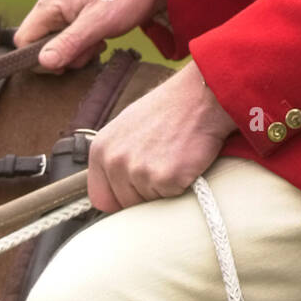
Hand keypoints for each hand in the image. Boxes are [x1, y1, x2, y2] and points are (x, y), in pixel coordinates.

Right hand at [13, 0, 164, 71]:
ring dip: (78, 53)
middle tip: (90, 48)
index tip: (67, 61)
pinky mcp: (79, 21)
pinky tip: (101, 41)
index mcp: (50, 3)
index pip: (23, 40)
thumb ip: (69, 42)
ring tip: (100, 42)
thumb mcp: (98, 22)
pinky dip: (85, 48)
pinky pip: (71, 44)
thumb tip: (42, 62)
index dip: (40, 58)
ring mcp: (66, 14)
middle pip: (40, 46)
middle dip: (64, 56)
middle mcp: (53, 8)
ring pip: (57, 48)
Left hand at [86, 61, 237, 211]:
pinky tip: (187, 161)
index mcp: (101, 149)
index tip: (137, 190)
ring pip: (149, 204)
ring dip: (164, 190)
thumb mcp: (128, 127)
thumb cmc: (170, 108)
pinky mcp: (165, 178)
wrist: (200, 95)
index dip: (121, 197)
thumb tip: (115, 186)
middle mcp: (114, 161)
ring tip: (176, 159)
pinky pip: (172, 198)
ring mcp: (139, 171)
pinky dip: (183, 185)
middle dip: (145, 194)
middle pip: (125, 204)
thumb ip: (116, 156)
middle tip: (163, 167)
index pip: (100, 198)